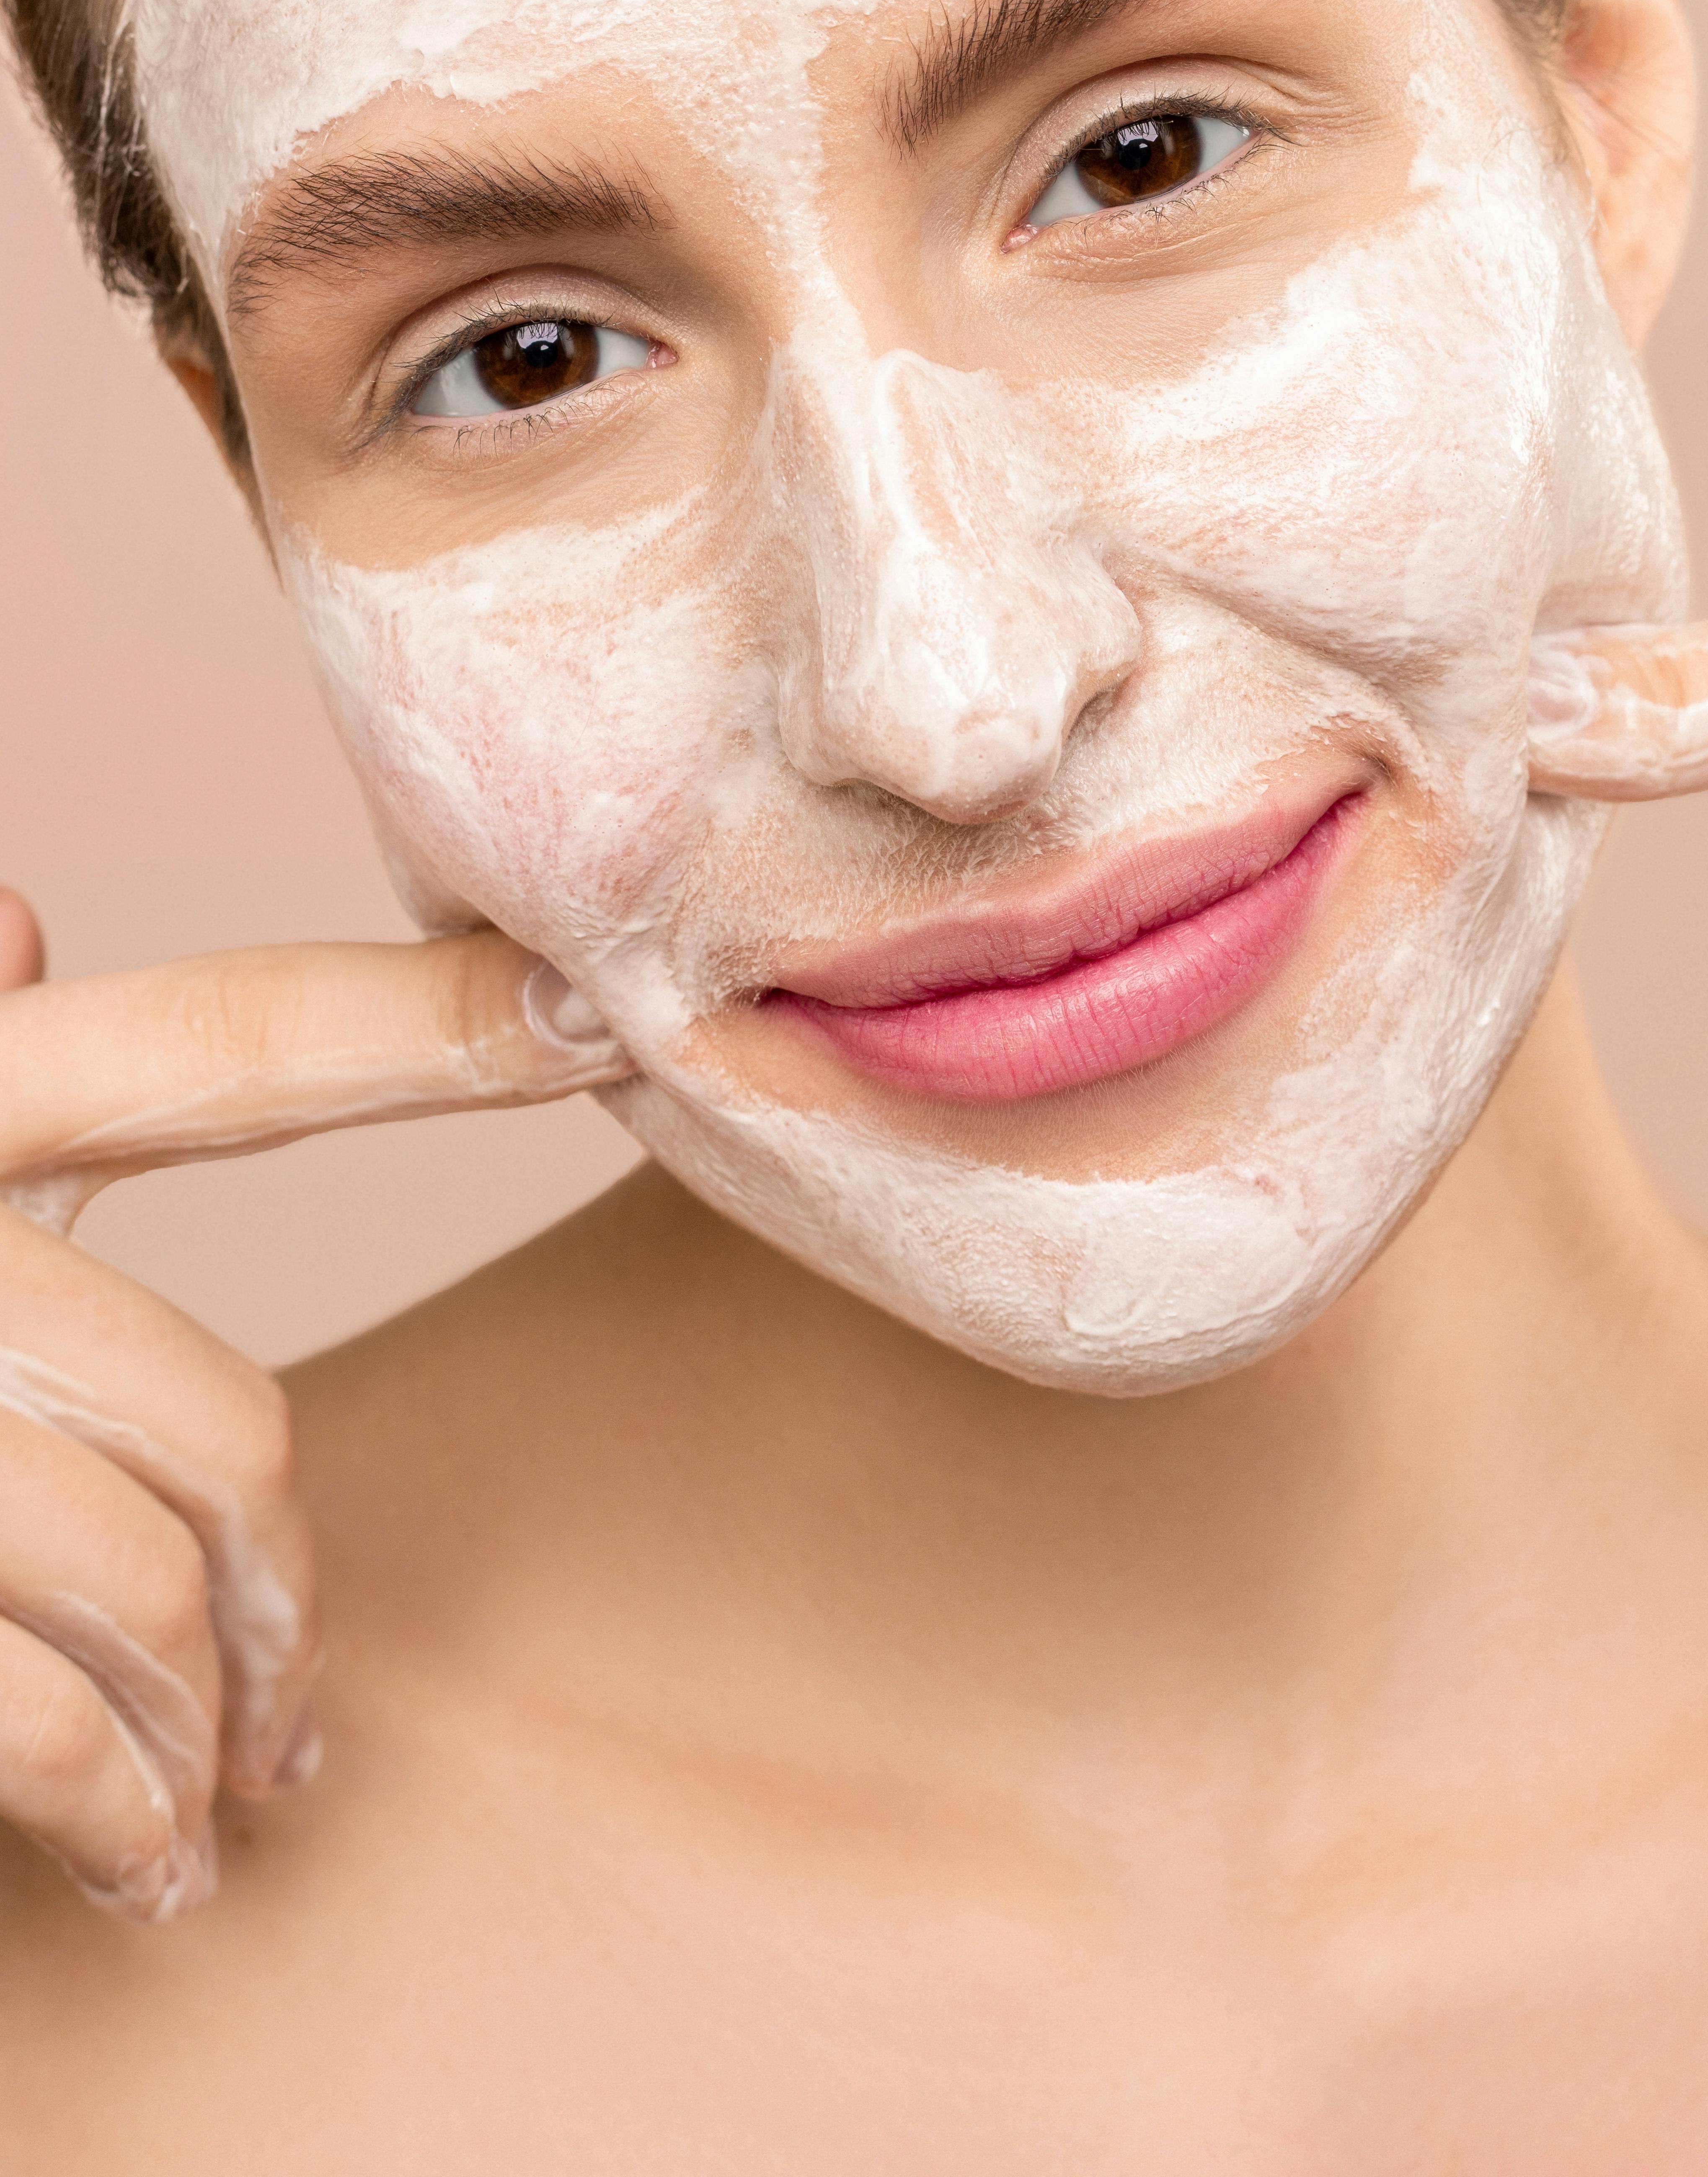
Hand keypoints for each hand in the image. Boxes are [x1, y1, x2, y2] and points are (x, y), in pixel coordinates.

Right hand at [0, 893, 622, 1919]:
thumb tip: (16, 908)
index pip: (228, 1043)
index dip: (429, 1022)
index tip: (596, 1014)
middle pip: (221, 1414)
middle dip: (283, 1576)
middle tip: (296, 1687)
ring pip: (151, 1580)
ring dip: (215, 1717)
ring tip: (229, 1789)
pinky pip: (43, 1723)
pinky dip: (119, 1808)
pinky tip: (145, 1852)